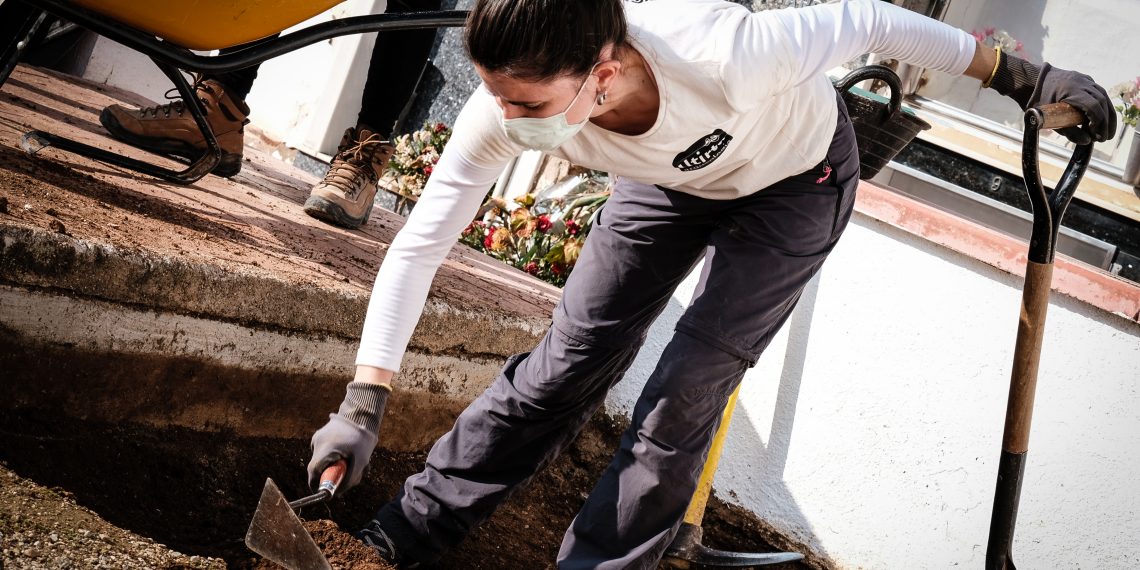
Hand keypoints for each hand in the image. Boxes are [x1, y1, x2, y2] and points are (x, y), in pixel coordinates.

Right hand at [308, 381, 390, 490]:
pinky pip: (327, 451)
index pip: (313, 473)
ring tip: (355, 460)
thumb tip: (338, 494)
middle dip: (333, 474)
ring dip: (338, 465)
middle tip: (350, 474)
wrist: (362, 414)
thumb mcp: (361, 462)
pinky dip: (338, 456)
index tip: (327, 492)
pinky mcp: (322, 434)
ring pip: (324, 459)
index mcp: (324, 449)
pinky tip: (351, 452)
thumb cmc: (363, 439)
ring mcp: (318, 437)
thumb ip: (350, 480)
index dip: (318, 485)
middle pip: (320, 467)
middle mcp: (317, 443)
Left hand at [988, 53, 1116, 144]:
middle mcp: (1082, 82)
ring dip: (1107, 113)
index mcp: (1073, 90)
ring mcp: (1083, 79)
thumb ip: (1068, 131)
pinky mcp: (1083, 79)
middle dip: (1106, 121)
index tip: (1098, 137)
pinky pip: (1097, 91)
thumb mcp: (1047, 119)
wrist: (1027, 80)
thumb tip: (1086, 141)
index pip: (1094, 107)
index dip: (1099, 123)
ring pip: (1103, 96)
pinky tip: (1101, 116)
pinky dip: (1102, 104)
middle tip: (1105, 138)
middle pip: (1102, 102)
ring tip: (1106, 130)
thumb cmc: (1034, 101)